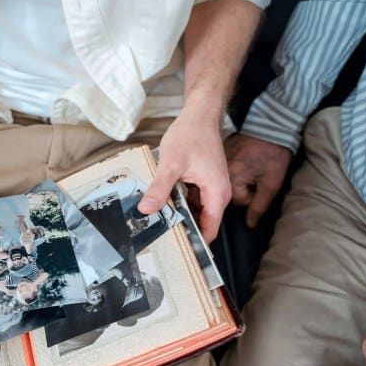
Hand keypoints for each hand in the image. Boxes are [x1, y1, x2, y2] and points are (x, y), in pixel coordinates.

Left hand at [139, 108, 229, 241]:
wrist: (199, 115)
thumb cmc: (191, 135)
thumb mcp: (170, 164)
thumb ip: (159, 189)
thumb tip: (146, 209)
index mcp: (216, 193)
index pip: (209, 230)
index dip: (194, 243)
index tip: (176, 251)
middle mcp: (218, 194)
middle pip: (202, 223)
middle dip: (183, 230)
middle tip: (160, 238)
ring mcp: (212, 188)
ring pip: (195, 212)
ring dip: (180, 216)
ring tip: (158, 222)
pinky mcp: (204, 182)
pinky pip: (193, 200)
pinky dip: (179, 203)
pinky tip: (164, 203)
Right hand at [226, 134, 291, 227]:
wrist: (271, 126)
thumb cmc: (273, 153)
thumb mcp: (271, 184)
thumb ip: (258, 207)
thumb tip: (250, 224)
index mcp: (230, 180)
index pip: (237, 202)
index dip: (252, 196)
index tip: (260, 183)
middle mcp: (218, 171)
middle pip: (227, 193)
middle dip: (242, 188)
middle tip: (256, 174)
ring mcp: (217, 161)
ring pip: (224, 182)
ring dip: (236, 179)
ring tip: (250, 166)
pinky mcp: (219, 152)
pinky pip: (220, 169)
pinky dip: (231, 169)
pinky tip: (243, 160)